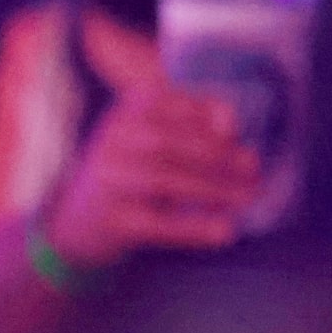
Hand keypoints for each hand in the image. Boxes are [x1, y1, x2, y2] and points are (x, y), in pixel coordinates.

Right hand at [44, 82, 257, 267]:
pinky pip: (157, 223)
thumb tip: (233, 131)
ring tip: (249, 197)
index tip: (235, 131)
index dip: (207, 113)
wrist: (78, 222)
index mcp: (125, 111)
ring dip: (215, 189)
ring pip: (165, 181)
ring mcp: (108, 180)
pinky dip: (194, 227)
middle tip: (253, 169)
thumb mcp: (156, 137)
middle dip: (218, 155)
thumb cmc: (135, 171)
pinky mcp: (111, 220)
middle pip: (169, 143)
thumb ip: (195, 125)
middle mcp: (111, 141)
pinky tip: (225, 231)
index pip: (168, 101)